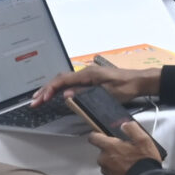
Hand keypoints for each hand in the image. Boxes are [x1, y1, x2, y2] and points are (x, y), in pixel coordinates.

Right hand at [33, 60, 158, 107]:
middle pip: (60, 79)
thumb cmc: (126, 87)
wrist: (139, 81)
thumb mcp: (106, 93)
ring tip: (40, 98)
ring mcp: (88, 75)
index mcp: (87, 74)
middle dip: (46, 90)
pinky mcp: (92, 79)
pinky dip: (61, 88)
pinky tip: (57, 94)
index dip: (49, 90)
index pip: (62, 80)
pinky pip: (71, 82)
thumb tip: (65, 95)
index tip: (40, 99)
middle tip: (34, 101)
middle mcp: (85, 72)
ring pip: (64, 81)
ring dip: (52, 89)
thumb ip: (85, 93)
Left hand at [91, 121, 162, 174]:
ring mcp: (106, 171)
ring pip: (107, 161)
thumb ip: (132, 129)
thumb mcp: (144, 140)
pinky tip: (128, 170)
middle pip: (103, 150)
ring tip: (129, 162)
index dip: (98, 135)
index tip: (103, 135)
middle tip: (126, 150)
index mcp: (110, 147)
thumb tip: (124, 125)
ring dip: (115, 160)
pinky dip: (117, 170)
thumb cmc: (144, 163)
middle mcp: (104, 159)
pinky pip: (111, 171)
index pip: (94, 137)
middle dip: (113, 150)